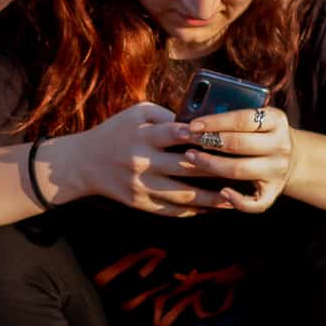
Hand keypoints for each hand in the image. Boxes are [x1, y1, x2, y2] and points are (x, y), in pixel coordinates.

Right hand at [63, 102, 234, 217]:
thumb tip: (201, 122)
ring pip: (183, 195)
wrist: (82, 163)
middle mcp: (141, 161)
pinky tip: (210, 209)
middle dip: (217, 170)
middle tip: (243, 171)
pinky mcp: (139, 203)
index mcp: (142, 135)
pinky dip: (192, 211)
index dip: (204, 136)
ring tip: (234, 199)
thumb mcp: (136, 114)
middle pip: (186, 167)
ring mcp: (141, 185)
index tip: (230, 138)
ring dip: (211, 199)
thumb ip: (166, 115)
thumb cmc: (115, 132)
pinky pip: (170, 210)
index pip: (178, 134)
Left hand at [174, 103, 297, 213]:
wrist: (291, 159)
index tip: (192, 125)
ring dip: (211, 164)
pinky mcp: (274, 192)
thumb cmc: (260, 135)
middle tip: (188, 140)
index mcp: (276, 121)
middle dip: (209, 141)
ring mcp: (278, 170)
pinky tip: (221, 192)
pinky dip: (237, 200)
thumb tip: (195, 122)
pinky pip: (254, 202)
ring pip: (239, 169)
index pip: (242, 119)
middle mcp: (281, 145)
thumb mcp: (256, 120)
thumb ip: (233, 118)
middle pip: (239, 144)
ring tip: (191, 157)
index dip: (215, 122)